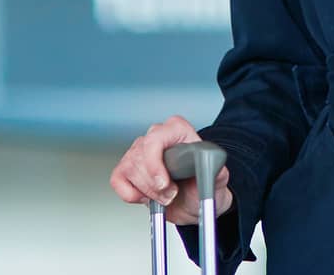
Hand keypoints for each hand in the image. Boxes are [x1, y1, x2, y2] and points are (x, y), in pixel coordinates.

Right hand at [109, 114, 232, 225]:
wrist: (195, 202)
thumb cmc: (203, 185)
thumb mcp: (216, 179)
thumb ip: (214, 169)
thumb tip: (208, 162)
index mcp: (178, 130)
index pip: (155, 138)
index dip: (156, 164)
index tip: (164, 184)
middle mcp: (156, 137)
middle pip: (140, 157)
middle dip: (154, 185)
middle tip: (170, 195)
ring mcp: (139, 152)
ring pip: (129, 169)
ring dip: (146, 191)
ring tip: (164, 196)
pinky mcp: (128, 170)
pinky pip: (118, 180)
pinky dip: (131, 194)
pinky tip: (147, 196)